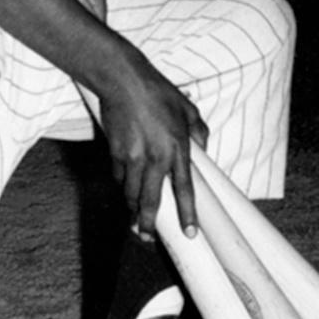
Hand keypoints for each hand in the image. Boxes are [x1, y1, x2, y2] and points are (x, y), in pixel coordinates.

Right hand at [97, 55, 210, 242]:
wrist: (123, 81)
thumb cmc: (157, 92)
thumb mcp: (188, 109)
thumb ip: (199, 131)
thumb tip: (203, 148)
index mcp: (177, 148)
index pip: (184, 189)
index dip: (187, 214)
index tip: (189, 233)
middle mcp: (154, 157)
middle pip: (151, 201)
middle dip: (148, 223)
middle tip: (147, 237)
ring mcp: (132, 157)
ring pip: (131, 193)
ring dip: (133, 208)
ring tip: (136, 221)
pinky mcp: (115, 152)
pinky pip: (119, 176)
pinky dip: (123, 185)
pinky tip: (126, 188)